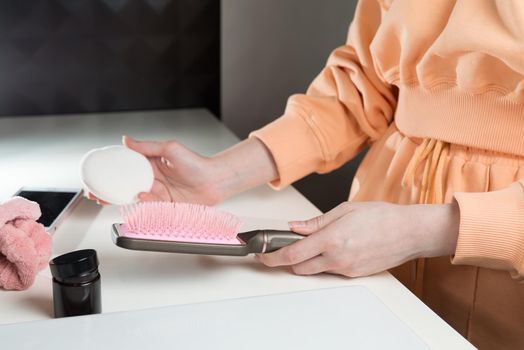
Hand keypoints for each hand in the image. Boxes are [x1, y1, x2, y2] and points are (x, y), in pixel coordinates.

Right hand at [86, 135, 278, 204]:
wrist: (215, 180)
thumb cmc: (197, 163)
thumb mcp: (170, 148)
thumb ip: (147, 146)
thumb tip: (127, 140)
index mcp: (150, 166)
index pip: (125, 169)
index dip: (110, 173)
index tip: (96, 174)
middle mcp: (152, 181)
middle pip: (125, 187)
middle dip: (108, 192)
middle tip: (94, 194)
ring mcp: (158, 194)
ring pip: (134, 199)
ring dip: (121, 200)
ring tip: (110, 198)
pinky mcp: (165, 207)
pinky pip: (149, 207)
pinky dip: (142, 203)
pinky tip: (141, 196)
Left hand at [257, 201, 459, 276]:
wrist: (409, 233)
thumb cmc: (381, 217)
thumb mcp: (344, 210)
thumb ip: (316, 222)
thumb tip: (295, 227)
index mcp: (331, 239)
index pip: (292, 254)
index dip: (272, 257)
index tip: (263, 255)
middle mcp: (337, 259)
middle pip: (299, 267)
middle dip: (287, 259)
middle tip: (284, 246)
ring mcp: (346, 270)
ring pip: (314, 270)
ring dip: (306, 260)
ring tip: (314, 243)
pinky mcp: (354, 275)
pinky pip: (330, 271)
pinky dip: (324, 262)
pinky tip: (332, 248)